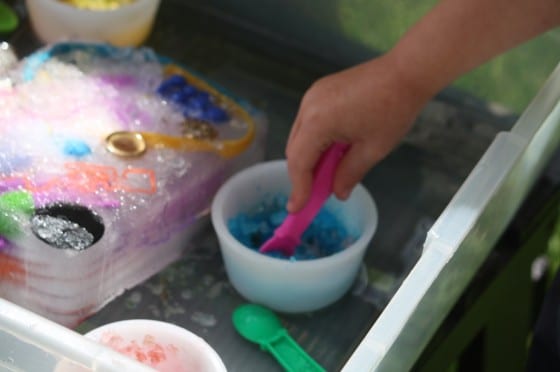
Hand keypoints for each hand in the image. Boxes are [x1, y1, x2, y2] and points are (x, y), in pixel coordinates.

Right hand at [285, 53, 430, 211]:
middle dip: (302, 174)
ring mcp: (313, 95)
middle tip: (314, 195)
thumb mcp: (373, 149)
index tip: (297, 208)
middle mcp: (308, 106)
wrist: (406, 72)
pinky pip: (309, 122)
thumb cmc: (393, 110)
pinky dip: (315, 140)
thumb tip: (337, 193)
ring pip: (300, 136)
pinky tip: (331, 151)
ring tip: (326, 174)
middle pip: (295, 149)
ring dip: (309, 157)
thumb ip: (350, 173)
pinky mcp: (320, 91)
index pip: (300, 162)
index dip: (299, 188)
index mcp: (318, 122)